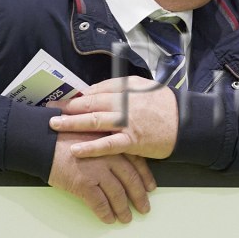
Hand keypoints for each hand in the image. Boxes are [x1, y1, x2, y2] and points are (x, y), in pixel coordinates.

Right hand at [48, 131, 156, 223]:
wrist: (41, 139)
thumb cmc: (62, 134)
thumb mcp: (91, 132)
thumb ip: (105, 144)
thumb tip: (115, 158)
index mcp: (112, 143)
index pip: (137, 162)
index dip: (145, 177)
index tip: (151, 187)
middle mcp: (109, 157)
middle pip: (131, 180)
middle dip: (140, 196)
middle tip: (145, 208)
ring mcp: (97, 171)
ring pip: (117, 194)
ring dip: (124, 209)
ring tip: (126, 218)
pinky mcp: (83, 183)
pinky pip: (99, 203)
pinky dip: (106, 213)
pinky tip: (109, 219)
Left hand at [49, 76, 177, 159]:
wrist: (188, 122)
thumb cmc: (167, 106)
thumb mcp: (145, 88)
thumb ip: (123, 88)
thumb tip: (99, 91)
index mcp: (128, 89)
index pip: (97, 90)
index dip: (79, 95)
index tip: (64, 99)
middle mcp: (125, 103)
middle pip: (91, 103)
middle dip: (68, 106)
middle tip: (50, 109)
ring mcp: (128, 123)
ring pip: (95, 121)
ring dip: (72, 123)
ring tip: (55, 125)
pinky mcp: (133, 141)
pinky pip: (107, 145)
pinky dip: (90, 147)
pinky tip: (75, 149)